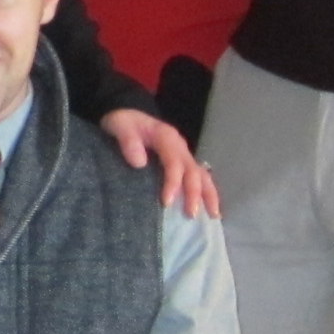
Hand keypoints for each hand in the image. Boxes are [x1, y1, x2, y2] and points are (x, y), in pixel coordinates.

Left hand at [99, 109, 217, 217]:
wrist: (127, 117)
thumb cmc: (123, 123)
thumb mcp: (119, 125)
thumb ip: (128, 140)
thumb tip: (139, 163)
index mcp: (166, 137)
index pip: (174, 162)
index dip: (173, 182)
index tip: (167, 202)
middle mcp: (180, 146)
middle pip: (193, 171)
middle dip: (194, 194)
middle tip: (190, 215)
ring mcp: (183, 154)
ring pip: (203, 175)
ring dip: (208, 195)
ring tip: (213, 216)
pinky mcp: (182, 162)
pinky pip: (199, 178)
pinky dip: (207, 193)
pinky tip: (209, 210)